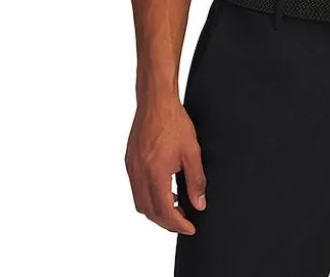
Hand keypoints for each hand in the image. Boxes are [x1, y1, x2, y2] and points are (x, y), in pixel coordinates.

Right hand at [125, 95, 207, 234]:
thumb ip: (196, 180)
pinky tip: (163, 189)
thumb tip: (200, 204)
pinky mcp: (129, 161)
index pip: (164, 211)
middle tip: (183, 221)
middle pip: (150, 212)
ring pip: (140, 202)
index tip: (189, 228)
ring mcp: (132, 168)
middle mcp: (139, 174)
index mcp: (155, 174)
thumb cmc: (174, 122)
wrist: (156, 102)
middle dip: (167, 221)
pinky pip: (136, 188)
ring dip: (156, 210)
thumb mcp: (192, 152)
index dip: (177, 224)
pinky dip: (148, 196)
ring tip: (175, 205)